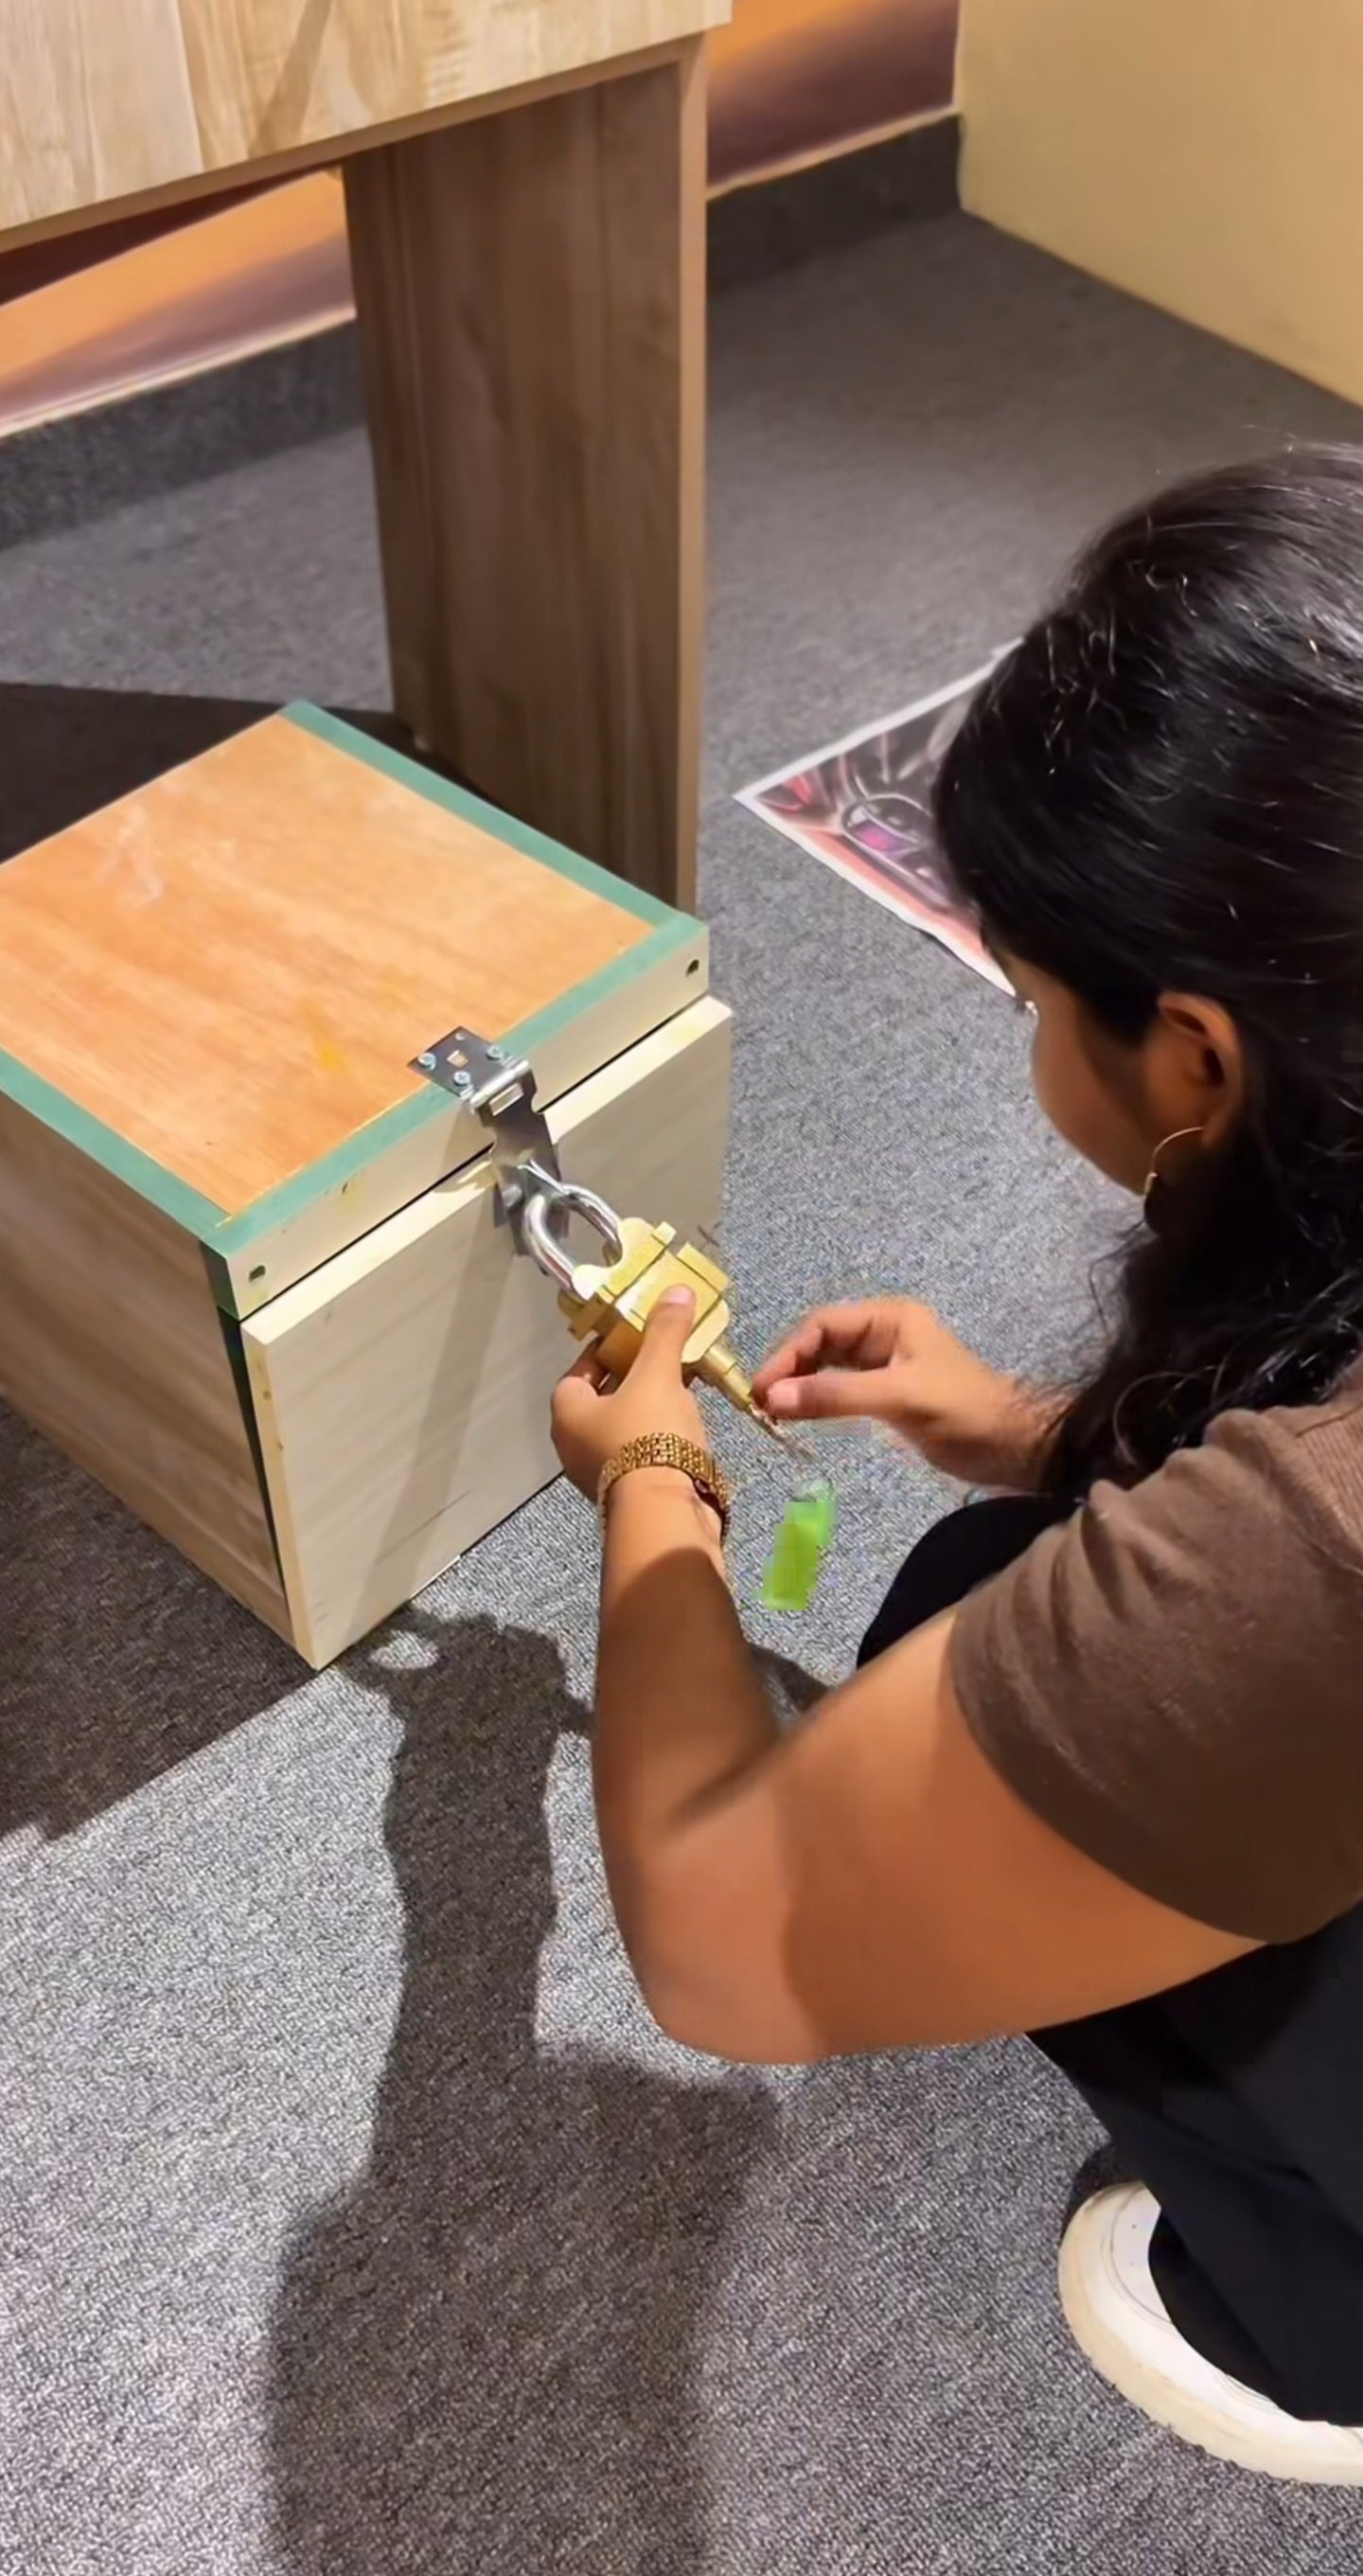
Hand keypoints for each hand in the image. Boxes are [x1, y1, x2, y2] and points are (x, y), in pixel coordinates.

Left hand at [552, 1288, 708, 1500]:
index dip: (604, 1353)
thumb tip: (676, 1291)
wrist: (664, 1511)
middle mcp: (572, 1444)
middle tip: (662, 1361)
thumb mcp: (658, 1375)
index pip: (578, 1372)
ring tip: (680, 1388)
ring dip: (646, 1409)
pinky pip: (638, 1453)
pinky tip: (685, 1426)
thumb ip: (665, 1333)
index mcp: (567, 1412)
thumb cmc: (648, 1435)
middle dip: (630, 1380)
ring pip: (621, 1429)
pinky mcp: (625, 1495)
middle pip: (600, 1401)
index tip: (633, 1339)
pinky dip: (657, 1437)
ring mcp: (596, 1474)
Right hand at [752, 1299, 1056, 1487]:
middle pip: (821, 1343)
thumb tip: (771, 1396)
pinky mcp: (888, 1395)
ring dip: (801, 1387)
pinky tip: (800, 1417)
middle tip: (760, 1405)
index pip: (823, 1325)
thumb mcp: (898, 1398)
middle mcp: (884, 1334)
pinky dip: (818, 1401)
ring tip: (772, 1413)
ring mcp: (885, 1365)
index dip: (788, 1353)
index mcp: (890, 1318)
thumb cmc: (962, 1411)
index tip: (760, 1388)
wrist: (1013, 1447)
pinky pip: (841, 1391)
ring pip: (828, 1368)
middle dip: (789, 1369)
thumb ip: (835, 1396)